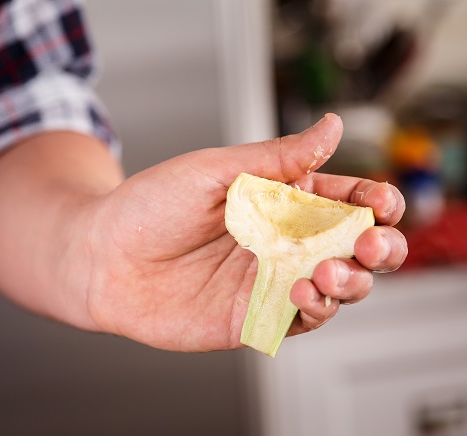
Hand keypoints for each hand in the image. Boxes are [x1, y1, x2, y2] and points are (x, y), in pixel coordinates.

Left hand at [84, 114, 406, 350]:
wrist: (101, 258)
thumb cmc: (149, 206)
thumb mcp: (215, 169)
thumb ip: (276, 157)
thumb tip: (331, 126)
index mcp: (280, 197)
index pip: (346, 199)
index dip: (375, 201)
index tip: (381, 203)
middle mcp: (283, 239)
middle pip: (356, 246)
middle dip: (379, 246)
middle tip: (371, 244)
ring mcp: (271, 280)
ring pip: (340, 286)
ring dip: (352, 281)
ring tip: (328, 271)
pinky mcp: (255, 316)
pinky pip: (304, 318)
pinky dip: (318, 309)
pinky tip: (304, 293)